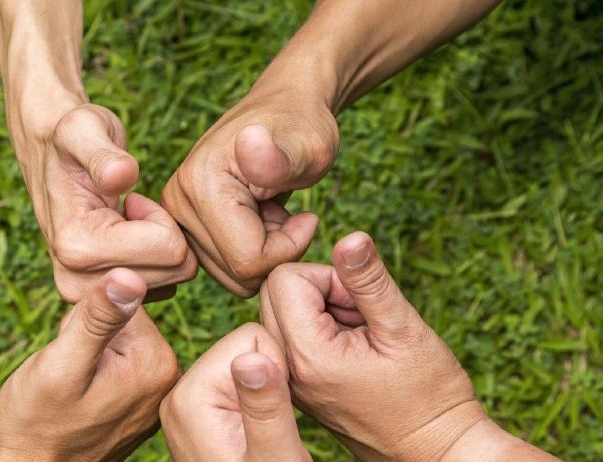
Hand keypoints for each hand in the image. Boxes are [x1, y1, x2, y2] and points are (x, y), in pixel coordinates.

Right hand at [0, 0, 196, 302]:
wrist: (52, 158)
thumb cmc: (73, 138)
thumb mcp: (85, 129)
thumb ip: (102, 153)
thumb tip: (120, 176)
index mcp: (76, 248)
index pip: (169, 249)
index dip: (160, 216)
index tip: (131, 199)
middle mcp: (77, 284)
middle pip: (175, 270)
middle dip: (164, 232)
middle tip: (130, 208)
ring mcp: (89, 296)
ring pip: (174, 280)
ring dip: (160, 244)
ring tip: (127, 219)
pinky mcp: (105, 301)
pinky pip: (167, 287)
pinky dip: (157, 260)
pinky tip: (130, 238)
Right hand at [0, 269, 180, 460]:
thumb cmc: (36, 422)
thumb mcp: (62, 364)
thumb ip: (97, 319)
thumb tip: (131, 275)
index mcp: (156, 362)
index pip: (122, 301)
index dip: (83, 321)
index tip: (70, 355)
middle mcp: (167, 377)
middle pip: (121, 320)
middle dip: (85, 337)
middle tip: (66, 375)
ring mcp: (153, 392)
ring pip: (114, 340)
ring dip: (85, 354)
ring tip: (69, 389)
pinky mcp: (136, 402)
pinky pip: (113, 364)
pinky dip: (90, 372)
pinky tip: (77, 399)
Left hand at [159, 323, 310, 461]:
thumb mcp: (273, 458)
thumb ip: (265, 408)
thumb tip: (253, 358)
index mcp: (191, 394)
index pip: (250, 337)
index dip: (278, 368)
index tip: (281, 409)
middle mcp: (180, 393)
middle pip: (245, 347)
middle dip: (271, 377)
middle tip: (275, 427)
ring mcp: (187, 405)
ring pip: (245, 363)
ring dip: (266, 391)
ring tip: (267, 434)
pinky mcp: (200, 414)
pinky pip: (237, 383)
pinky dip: (257, 401)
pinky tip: (259, 435)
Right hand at [161, 77, 336, 296]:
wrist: (285, 111)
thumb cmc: (303, 129)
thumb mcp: (309, 145)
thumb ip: (281, 157)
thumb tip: (250, 141)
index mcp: (199, 185)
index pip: (248, 262)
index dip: (289, 247)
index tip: (306, 216)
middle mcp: (175, 203)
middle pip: (237, 274)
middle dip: (275, 252)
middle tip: (287, 212)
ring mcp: (174, 216)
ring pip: (232, 277)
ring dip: (265, 252)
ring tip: (272, 211)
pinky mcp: (182, 227)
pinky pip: (226, 270)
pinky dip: (252, 253)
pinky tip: (259, 219)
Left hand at [260, 232, 558, 460]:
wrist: (434, 451)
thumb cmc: (429, 396)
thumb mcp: (403, 330)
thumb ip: (369, 281)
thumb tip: (349, 237)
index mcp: (307, 354)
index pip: (285, 278)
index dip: (328, 278)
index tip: (361, 304)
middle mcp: (287, 368)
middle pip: (276, 291)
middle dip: (319, 290)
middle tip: (360, 318)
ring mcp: (290, 379)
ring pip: (282, 310)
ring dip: (320, 309)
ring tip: (361, 336)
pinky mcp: (299, 384)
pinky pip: (291, 335)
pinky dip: (320, 329)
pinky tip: (354, 349)